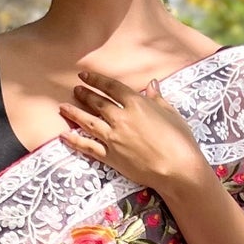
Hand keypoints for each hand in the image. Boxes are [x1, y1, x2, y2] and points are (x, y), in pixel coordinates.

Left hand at [61, 63, 211, 195]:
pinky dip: (75, 141)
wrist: (177, 168)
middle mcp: (121, 118)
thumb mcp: (171, 114)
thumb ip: (157, 98)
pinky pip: (88, 147)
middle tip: (75, 89)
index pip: (112, 88)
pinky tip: (64, 136)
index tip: (85, 75)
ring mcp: (113, 138)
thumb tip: (152, 84)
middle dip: (85, 94)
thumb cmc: (180, 140)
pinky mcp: (111, 157)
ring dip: (75, 113)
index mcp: (137, 104)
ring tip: (63, 107)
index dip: (97, 80)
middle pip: (98, 103)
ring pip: (89, 122)